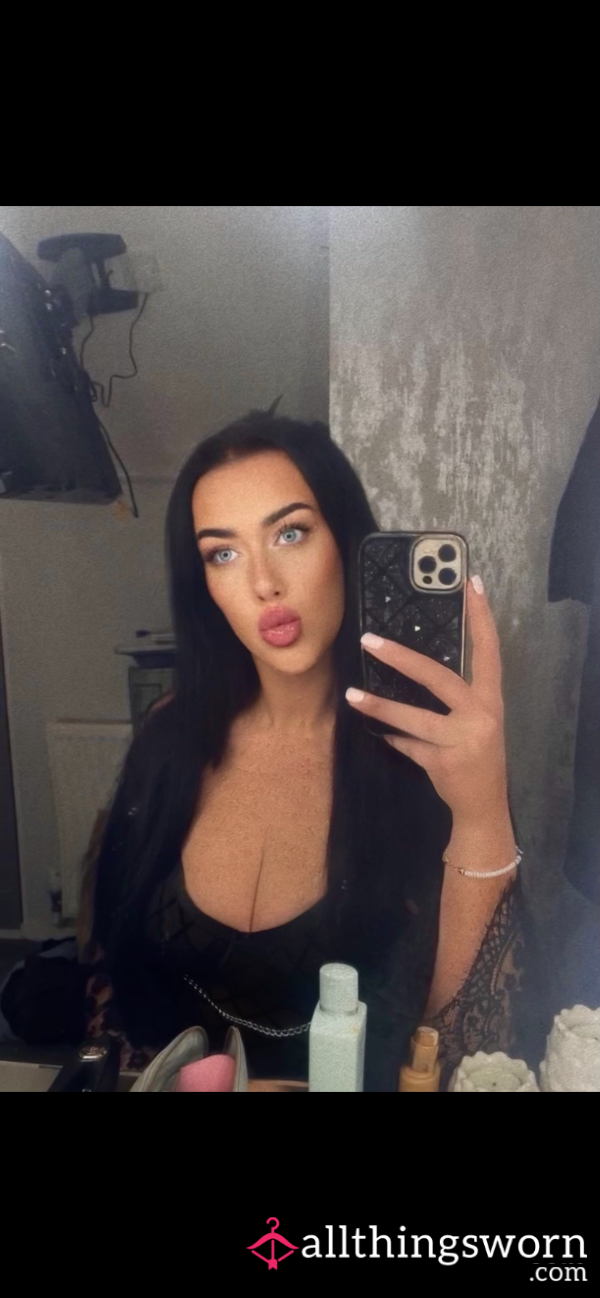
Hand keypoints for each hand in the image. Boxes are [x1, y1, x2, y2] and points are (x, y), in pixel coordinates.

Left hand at [345, 577, 508, 823]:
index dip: (481, 617)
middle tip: (370, 640)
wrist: (483, 807)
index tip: (471, 584)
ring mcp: (462, 740)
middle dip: (402, 658)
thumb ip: (455, 699)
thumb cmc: (476, 756)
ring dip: (381, 706)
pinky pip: (408, 745)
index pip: (489, 650)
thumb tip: (412, 666)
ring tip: (352, 695)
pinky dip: (393, 738)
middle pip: (439, 678)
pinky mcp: (443, 763)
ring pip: (415, 717)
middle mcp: (481, 716)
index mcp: (491, 700)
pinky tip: (380, 734)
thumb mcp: (475, 723)